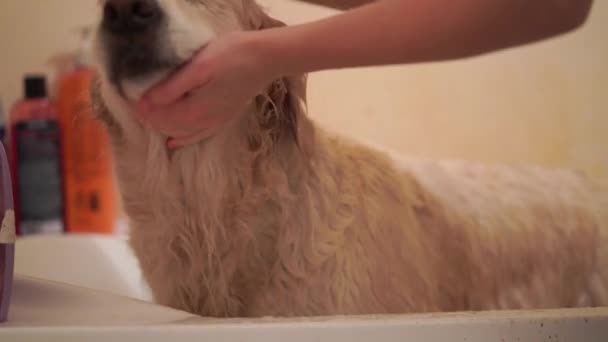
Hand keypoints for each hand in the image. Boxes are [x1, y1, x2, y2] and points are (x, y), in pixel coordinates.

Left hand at [135, 31, 274, 147]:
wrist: (264, 59)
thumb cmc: (232, 56)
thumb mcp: (199, 67)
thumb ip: (173, 87)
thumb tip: (149, 101)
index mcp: (193, 110)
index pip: (156, 115)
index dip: (138, 107)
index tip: (125, 95)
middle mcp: (202, 123)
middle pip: (165, 126)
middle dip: (146, 116)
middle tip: (131, 101)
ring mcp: (213, 124)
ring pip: (178, 133)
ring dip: (160, 125)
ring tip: (146, 113)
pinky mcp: (222, 120)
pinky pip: (196, 137)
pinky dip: (181, 140)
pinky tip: (173, 143)